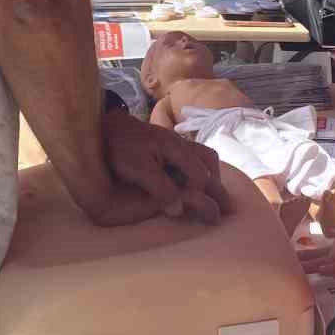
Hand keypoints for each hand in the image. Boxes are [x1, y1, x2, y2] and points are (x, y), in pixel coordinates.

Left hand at [100, 109, 230, 224]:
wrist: (106, 125)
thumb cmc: (121, 147)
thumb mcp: (139, 169)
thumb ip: (161, 188)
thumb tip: (179, 209)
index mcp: (177, 149)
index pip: (199, 175)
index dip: (200, 194)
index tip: (196, 209)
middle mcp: (181, 144)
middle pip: (209, 162)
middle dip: (217, 185)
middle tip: (229, 208)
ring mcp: (175, 142)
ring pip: (203, 156)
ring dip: (210, 175)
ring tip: (213, 194)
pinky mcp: (167, 144)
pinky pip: (193, 155)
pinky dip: (200, 168)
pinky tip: (194, 180)